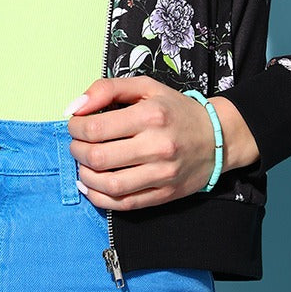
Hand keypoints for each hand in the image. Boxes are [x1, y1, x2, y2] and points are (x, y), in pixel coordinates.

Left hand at [64, 76, 259, 213]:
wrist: (217, 138)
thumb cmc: (176, 110)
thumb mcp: (145, 87)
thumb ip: (107, 89)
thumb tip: (73, 108)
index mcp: (150, 116)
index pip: (95, 128)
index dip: (75, 128)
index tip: (76, 126)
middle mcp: (157, 146)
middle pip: (98, 157)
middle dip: (77, 151)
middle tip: (78, 145)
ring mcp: (162, 174)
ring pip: (108, 184)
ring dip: (85, 176)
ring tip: (84, 165)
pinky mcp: (164, 195)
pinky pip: (123, 204)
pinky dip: (100, 198)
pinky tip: (93, 186)